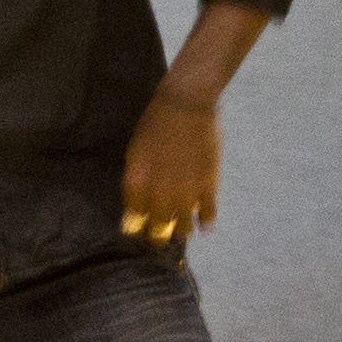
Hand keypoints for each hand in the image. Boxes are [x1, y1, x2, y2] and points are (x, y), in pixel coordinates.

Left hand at [120, 90, 221, 242]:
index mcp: (136, 185)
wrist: (184, 106)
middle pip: (157, 230)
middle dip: (158, 236)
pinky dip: (206, 222)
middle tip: (162, 234)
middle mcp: (158, 196)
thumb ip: (137, 180)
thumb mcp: (135, 153)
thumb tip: (139, 202)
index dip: (137, 228)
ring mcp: (185, 194)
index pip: (132, 221)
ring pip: (183, 229)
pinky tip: (204, 223)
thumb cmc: (154, 123)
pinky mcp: (208, 188)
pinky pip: (207, 217)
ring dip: (183, 230)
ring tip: (184, 229)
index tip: (142, 229)